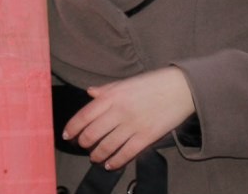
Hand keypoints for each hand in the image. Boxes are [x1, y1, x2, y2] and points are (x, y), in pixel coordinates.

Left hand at [61, 67, 196, 170]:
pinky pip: (126, 153)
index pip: (84, 115)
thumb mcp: (125, 83)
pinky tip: (109, 164)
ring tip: (94, 157)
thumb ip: (106, 90)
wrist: (180, 88)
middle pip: (93, 133)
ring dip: (97, 155)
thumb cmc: (151, 84)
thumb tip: (90, 92)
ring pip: (107, 146)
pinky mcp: (147, 136)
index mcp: (111, 96)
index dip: (72, 127)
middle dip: (83, 143)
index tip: (67, 135)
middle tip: (82, 146)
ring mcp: (133, 125)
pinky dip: (115, 161)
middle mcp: (119, 111)